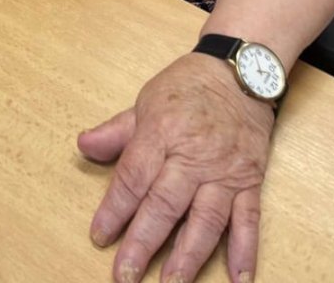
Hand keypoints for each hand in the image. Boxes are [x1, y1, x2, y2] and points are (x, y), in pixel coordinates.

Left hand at [78, 54, 274, 282]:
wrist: (240, 72)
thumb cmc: (187, 87)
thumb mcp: (146, 101)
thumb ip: (116, 131)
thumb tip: (83, 146)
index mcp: (161, 132)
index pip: (134, 177)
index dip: (115, 209)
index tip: (99, 236)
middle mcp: (193, 156)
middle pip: (165, 204)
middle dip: (144, 242)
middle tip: (126, 276)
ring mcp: (224, 172)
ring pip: (205, 220)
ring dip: (188, 257)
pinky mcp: (250, 181)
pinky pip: (249, 220)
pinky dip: (245, 252)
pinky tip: (239, 282)